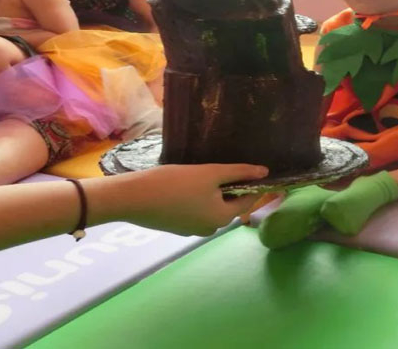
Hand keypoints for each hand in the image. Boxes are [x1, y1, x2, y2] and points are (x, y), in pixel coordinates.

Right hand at [111, 163, 269, 235]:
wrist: (132, 197)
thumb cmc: (175, 183)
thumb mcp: (210, 173)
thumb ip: (238, 172)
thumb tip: (264, 172)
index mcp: (222, 218)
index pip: (248, 199)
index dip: (254, 183)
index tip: (258, 169)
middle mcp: (210, 228)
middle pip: (229, 204)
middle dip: (231, 187)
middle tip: (226, 166)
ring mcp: (192, 230)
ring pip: (211, 207)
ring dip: (214, 192)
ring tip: (205, 172)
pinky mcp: (177, 226)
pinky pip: (196, 210)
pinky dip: (198, 198)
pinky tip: (188, 183)